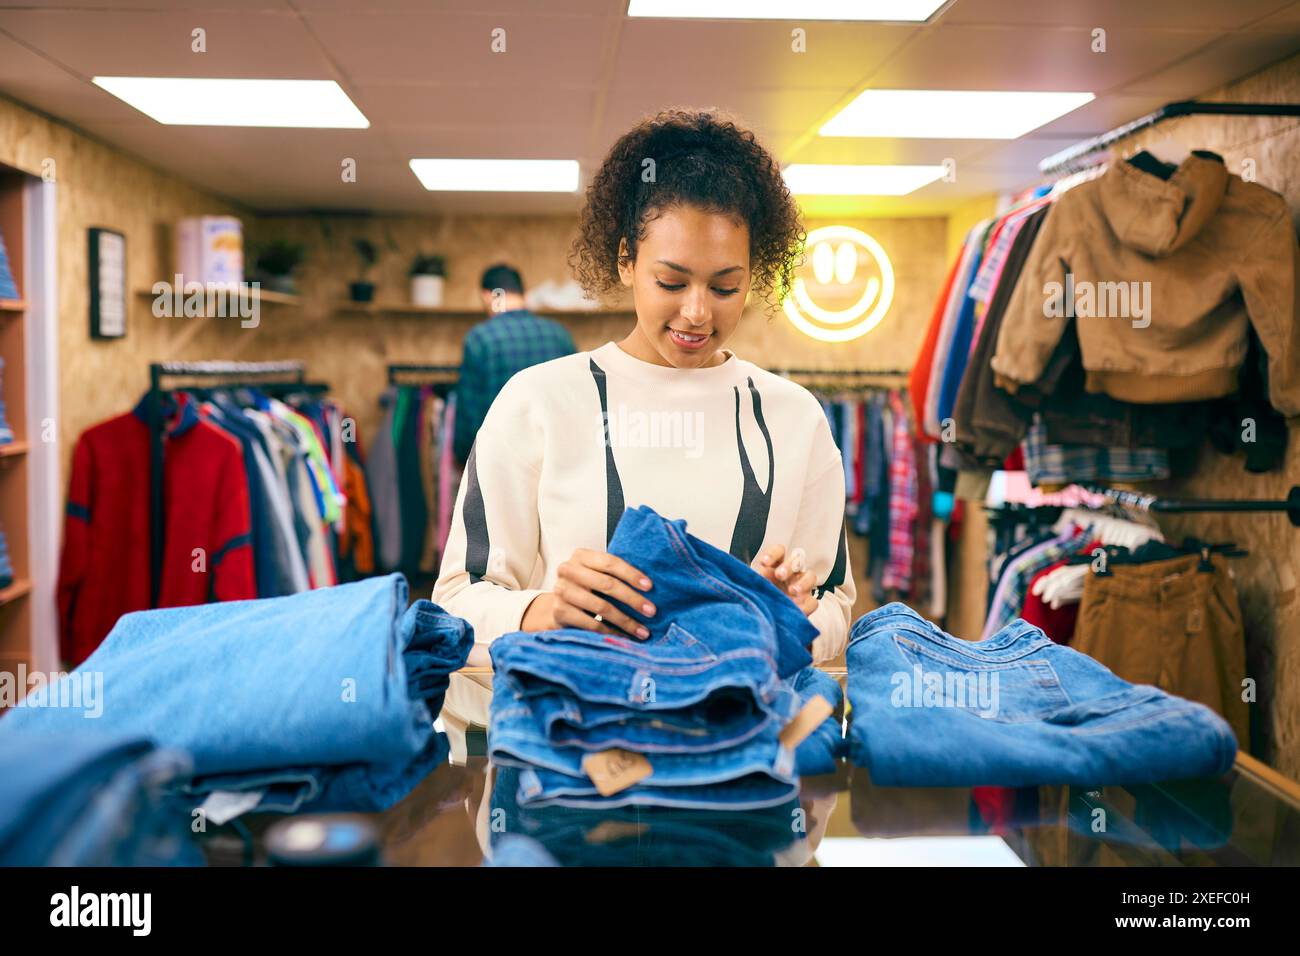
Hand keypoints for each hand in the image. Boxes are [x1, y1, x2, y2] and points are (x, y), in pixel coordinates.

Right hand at [521, 548, 654, 637]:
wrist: (558, 606)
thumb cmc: (584, 588)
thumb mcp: (596, 575)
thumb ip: (615, 575)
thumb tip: (649, 587)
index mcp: (581, 556)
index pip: (610, 562)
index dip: (631, 574)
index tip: (649, 586)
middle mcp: (568, 570)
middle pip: (607, 584)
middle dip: (633, 599)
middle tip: (651, 611)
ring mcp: (561, 590)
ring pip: (601, 606)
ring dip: (625, 621)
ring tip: (642, 630)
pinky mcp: (559, 611)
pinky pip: (591, 624)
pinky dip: (611, 631)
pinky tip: (623, 636)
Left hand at [756, 544, 817, 616]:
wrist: (766, 614)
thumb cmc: (761, 595)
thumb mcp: (756, 585)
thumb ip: (757, 579)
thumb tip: (759, 573)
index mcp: (777, 564)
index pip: (779, 552)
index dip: (773, 554)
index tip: (764, 562)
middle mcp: (792, 573)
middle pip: (796, 561)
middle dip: (788, 567)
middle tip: (779, 575)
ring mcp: (803, 586)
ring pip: (810, 576)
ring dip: (802, 582)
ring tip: (792, 590)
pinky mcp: (807, 603)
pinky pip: (813, 602)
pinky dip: (806, 605)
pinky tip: (797, 608)